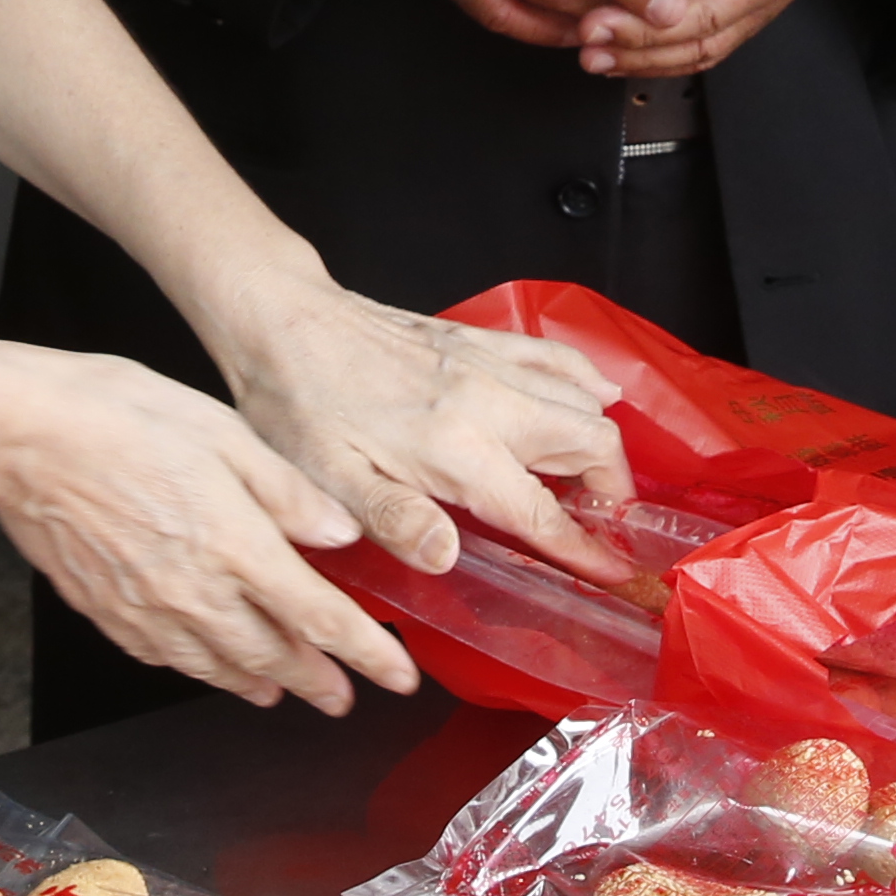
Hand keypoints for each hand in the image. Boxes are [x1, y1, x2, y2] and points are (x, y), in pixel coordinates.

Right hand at [0, 350, 425, 712]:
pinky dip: (198, 669)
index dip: (366, 654)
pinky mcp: (106, 610)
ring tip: (281, 693)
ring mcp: (147, 608)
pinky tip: (205, 665)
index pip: (321, 618)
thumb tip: (342, 535)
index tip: (397, 677)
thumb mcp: (225, 433)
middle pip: (273, 656)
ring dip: (259, 683)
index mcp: (237, 545)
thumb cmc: (119, 417)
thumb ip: (289, 493)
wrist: (23, 435)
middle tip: (344, 700)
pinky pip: (164, 656)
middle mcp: (196, 592)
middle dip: (317, 682)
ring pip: (218, 665)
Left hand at [212, 280, 630, 580]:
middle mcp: (487, 402)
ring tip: (588, 480)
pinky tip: (593, 396)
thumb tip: (448, 557)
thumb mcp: (329, 481)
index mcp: (455, 448)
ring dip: (599, 444)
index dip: (584, 548)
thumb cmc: (299, 404)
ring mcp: (488, 364)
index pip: (542, 511)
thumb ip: (394, 520)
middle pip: (593, 444)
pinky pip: (556, 355)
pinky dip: (586, 381)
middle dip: (610, 492)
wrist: (283, 322)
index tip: (613, 572)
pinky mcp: (477, 340)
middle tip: (596, 525)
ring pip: (584, 400)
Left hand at [579, 0, 876, 80]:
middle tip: (591, 24)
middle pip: (708, 12)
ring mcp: (764, 0)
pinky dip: (660, 61)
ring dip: (645, 55)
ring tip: (595, 53)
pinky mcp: (752, 17)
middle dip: (642, 25)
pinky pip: (707, 50)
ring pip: (705, 44)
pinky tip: (621, 59)